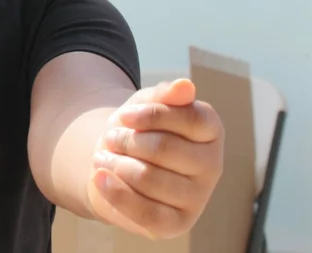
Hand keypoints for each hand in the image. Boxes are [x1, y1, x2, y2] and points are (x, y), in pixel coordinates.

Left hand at [86, 79, 222, 239]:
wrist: (117, 162)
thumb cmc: (137, 129)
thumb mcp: (145, 103)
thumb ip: (163, 94)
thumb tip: (185, 86)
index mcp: (211, 131)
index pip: (190, 119)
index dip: (151, 115)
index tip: (124, 115)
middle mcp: (212, 165)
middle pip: (165, 148)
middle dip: (127, 140)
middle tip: (110, 138)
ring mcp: (198, 197)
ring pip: (150, 178)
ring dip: (117, 164)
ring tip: (103, 156)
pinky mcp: (178, 223)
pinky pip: (145, 211)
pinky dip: (116, 192)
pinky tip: (99, 177)